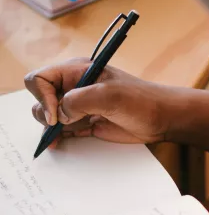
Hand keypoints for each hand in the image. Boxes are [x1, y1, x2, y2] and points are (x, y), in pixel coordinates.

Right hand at [25, 59, 175, 145]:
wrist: (162, 118)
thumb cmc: (141, 100)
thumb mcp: (108, 95)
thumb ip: (77, 101)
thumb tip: (58, 115)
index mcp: (77, 71)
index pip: (41, 78)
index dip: (42, 96)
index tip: (56, 113)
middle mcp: (75, 87)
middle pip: (41, 99)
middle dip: (45, 113)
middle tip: (60, 125)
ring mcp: (80, 106)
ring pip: (50, 116)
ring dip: (50, 128)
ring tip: (58, 137)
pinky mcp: (87, 122)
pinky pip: (64, 130)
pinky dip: (58, 137)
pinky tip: (58, 143)